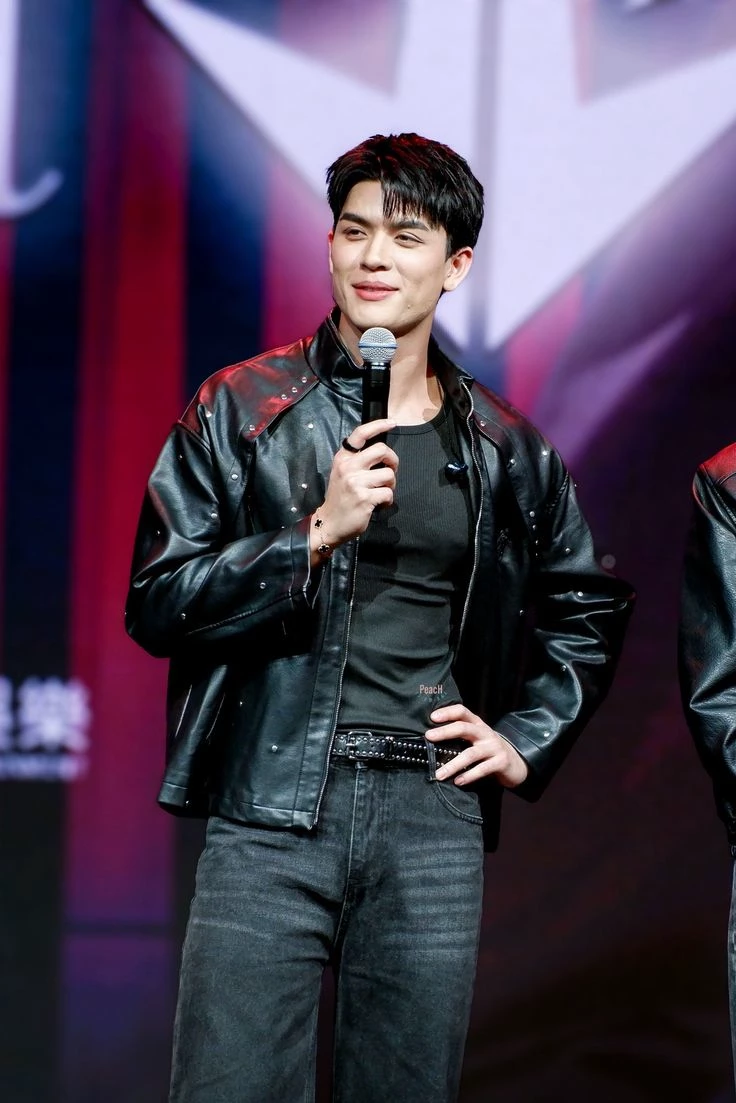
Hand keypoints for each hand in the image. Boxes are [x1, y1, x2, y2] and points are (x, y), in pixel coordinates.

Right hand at [310, 419, 398, 557]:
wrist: (329, 523)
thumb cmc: (340, 498)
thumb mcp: (342, 474)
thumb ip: (357, 461)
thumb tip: (381, 453)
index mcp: (342, 458)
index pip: (360, 434)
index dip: (379, 425)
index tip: (392, 423)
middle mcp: (348, 467)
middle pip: (382, 450)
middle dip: (393, 460)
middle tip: (390, 471)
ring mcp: (356, 483)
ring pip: (388, 474)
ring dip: (391, 485)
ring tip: (381, 492)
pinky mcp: (365, 498)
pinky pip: (388, 493)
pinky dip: (388, 500)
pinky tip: (379, 504)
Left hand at [425, 704, 528, 788]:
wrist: (516, 763)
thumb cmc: (488, 750)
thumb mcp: (476, 738)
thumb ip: (460, 736)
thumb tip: (430, 740)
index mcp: (477, 724)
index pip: (462, 712)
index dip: (448, 712)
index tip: (432, 717)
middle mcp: (485, 733)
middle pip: (464, 728)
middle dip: (445, 732)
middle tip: (428, 737)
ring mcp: (494, 747)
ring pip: (471, 754)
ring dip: (453, 764)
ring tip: (439, 774)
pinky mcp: (501, 762)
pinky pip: (482, 769)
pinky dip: (469, 776)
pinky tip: (458, 781)